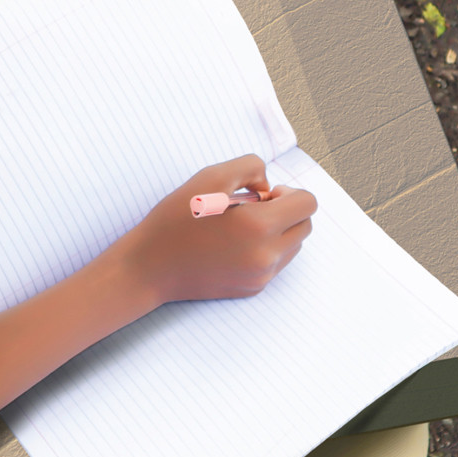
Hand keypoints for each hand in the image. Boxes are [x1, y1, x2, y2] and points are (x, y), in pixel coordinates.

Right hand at [109, 154, 316, 305]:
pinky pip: (277, 263)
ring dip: (279, 230)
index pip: (307, 203)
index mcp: (258, 227)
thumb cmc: (175, 219)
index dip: (288, 192)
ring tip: (242, 225)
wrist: (149, 267)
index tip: (263, 194)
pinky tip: (234, 243)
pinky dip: (266, 248)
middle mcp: (266, 256)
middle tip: (252, 206)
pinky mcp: (253, 289)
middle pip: (305, 225)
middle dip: (287, 210)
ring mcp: (261, 276)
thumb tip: (269, 187)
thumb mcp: (209, 177)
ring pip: (294, 245)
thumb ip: (250, 167)